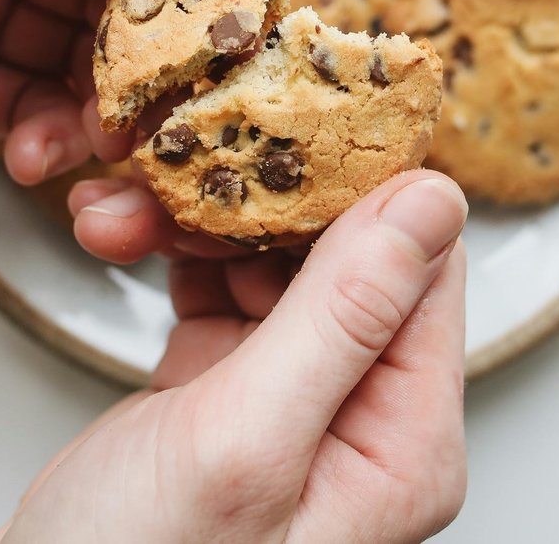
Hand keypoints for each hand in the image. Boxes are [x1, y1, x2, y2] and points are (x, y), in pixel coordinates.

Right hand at [0, 172, 469, 543]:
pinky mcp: (226, 395)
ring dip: (199, 221)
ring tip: (126, 205)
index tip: (297, 117)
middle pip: (346, 254)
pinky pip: (220, 291)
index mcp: (403, 442)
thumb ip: (343, 317)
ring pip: (274, 261)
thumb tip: (433, 202)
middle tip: (184, 159)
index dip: (362, 182)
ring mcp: (293, 406)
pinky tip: (127, 238)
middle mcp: (362, 420)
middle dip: (260, 199)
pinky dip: (172, 256)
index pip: (424, 268)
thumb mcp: (244, 441)